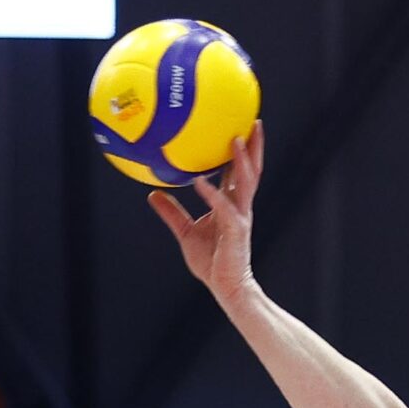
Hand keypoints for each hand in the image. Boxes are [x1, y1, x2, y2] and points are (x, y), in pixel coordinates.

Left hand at [147, 121, 264, 306]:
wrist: (226, 286)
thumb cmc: (211, 261)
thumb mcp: (185, 232)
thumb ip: (171, 211)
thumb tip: (153, 193)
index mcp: (232, 204)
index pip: (239, 171)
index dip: (241, 150)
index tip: (239, 126)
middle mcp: (240, 206)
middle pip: (252, 170)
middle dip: (255, 146)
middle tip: (254, 121)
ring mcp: (240, 217)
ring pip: (246, 182)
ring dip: (241, 160)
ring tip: (235, 139)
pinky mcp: (235, 230)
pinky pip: (222, 207)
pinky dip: (211, 193)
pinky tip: (199, 181)